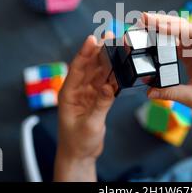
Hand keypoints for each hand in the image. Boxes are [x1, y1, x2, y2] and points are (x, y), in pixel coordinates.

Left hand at [54, 34, 115, 181]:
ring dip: (109, 61)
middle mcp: (78, 90)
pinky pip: (107, 84)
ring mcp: (88, 94)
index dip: (85, 52)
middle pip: (90, 66)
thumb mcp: (89, 124)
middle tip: (111, 36)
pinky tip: (122, 67)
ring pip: (100, 73)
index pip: (77, 68)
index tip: (93, 38)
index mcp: (69, 93)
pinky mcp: (98, 100)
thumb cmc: (78, 142)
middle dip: (100, 51)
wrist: (79, 155)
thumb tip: (109, 87)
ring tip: (119, 47)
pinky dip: (115, 76)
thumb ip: (100, 105)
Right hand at [143, 13, 191, 111]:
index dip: (175, 28)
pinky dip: (163, 36)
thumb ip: (172, 94)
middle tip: (143, 19)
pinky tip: (150, 36)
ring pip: (178, 30)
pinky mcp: (190, 52)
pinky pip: (176, 39)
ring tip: (142, 25)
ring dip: (161, 26)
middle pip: (183, 25)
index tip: (158, 27)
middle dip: (163, 20)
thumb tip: (149, 92)